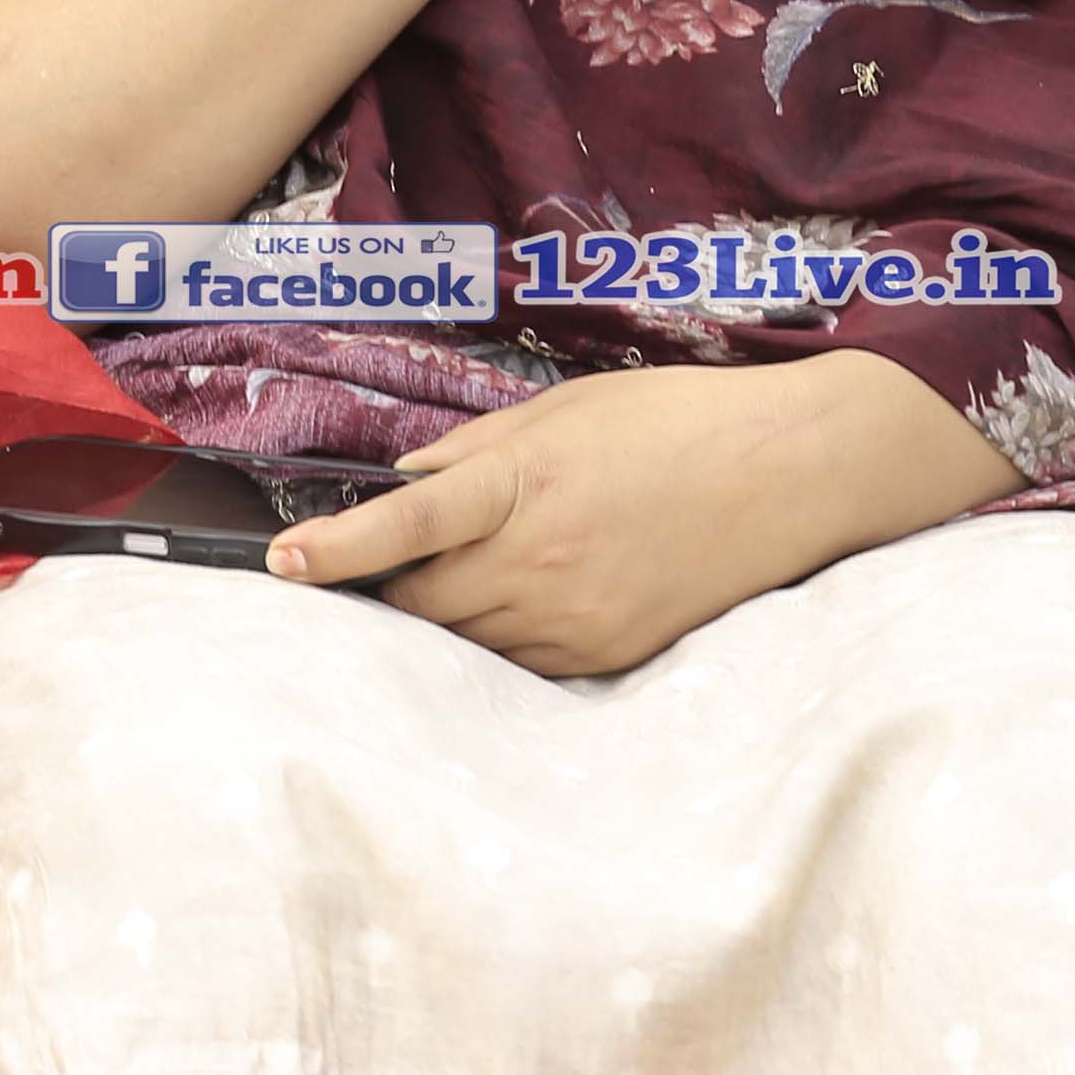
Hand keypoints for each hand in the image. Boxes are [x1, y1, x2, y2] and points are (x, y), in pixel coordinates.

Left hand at [258, 351, 1013, 677]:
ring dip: (444, 621)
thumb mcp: (564, 411)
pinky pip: (524, 663)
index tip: (282, 566)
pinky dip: (501, 643)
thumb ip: (474, 452)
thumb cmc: (675, 422)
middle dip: (391, 593)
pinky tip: (516, 608)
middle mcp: (540, 559)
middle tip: (377, 575)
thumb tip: (407, 484)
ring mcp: (578, 614)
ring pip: (470, 641)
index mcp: (521, 484)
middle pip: (424, 602)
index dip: (338, 550)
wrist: (792, 471)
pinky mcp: (612, 650)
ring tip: (455, 586)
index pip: (405, 525)